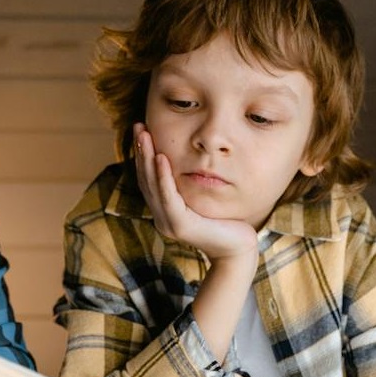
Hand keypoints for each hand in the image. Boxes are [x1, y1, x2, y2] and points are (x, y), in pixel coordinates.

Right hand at [133, 124, 257, 262]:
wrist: (238, 249)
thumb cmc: (225, 222)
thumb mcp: (202, 198)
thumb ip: (189, 185)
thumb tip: (186, 159)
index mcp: (164, 211)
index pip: (148, 179)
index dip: (142, 155)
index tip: (141, 131)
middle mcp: (161, 217)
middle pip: (146, 179)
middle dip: (141, 151)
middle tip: (138, 127)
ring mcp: (168, 223)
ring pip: (153, 186)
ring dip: (147, 158)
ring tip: (144, 136)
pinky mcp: (180, 226)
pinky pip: (168, 197)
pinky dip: (163, 176)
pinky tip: (161, 157)